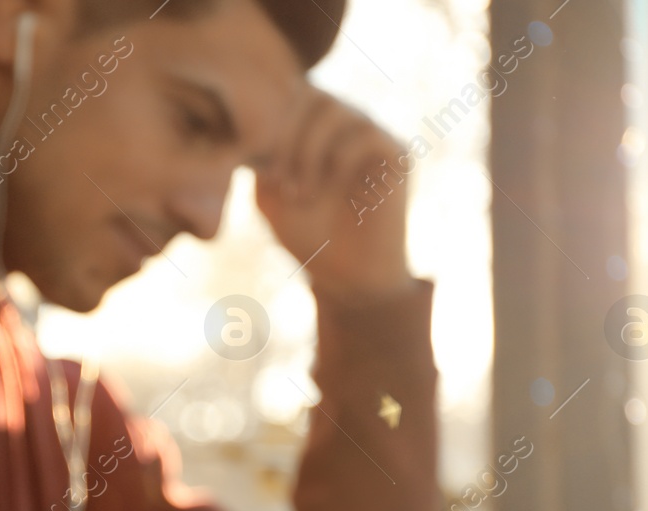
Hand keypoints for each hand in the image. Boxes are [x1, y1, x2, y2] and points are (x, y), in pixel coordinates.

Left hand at [255, 83, 414, 301]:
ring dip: (307, 152)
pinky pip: (365, 135)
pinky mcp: (397, 156)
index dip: (269, 124)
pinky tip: (322, 193)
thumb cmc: (308, 235)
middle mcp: (348, 125)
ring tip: (297, 194)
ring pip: (336, 111)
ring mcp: (373, 137)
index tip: (255, 167)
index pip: (293, 97)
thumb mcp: (269, 196)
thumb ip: (261, 157)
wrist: (347, 277)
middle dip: (286, 137)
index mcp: (318, 129)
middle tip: (276, 180)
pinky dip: (335, 160)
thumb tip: (251, 126)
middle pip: (314, 97)